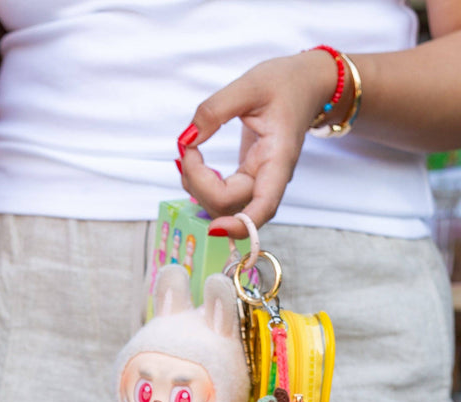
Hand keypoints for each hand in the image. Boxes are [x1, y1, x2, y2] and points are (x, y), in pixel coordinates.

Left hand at [176, 50, 335, 237]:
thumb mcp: (251, 84)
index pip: (263, 207)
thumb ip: (215, 110)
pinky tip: (193, 159)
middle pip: (228, 205)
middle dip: (197, 183)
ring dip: (194, 185)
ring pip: (219, 205)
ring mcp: (256, 182)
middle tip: (187, 146)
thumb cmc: (286, 83)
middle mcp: (268, 178)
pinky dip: (198, 182)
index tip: (213, 227)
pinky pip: (217, 195)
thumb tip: (187, 139)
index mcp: (278, 158)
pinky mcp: (245, 180)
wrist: (306, 84)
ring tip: (190, 149)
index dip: (239, 225)